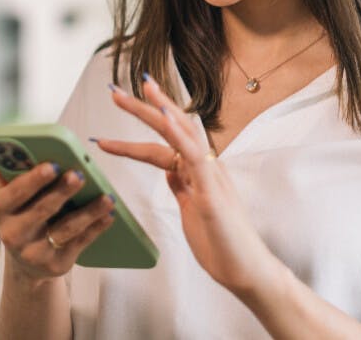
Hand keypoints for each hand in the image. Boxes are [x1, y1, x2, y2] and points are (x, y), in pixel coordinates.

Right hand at [0, 162, 115, 283]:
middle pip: (41, 210)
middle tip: (79, 175)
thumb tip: (9, 146)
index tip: (53, 165)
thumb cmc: (21, 213)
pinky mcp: (56, 264)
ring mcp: (33, 252)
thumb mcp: (10, 195)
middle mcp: (11, 233)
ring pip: (65, 228)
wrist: (25, 260)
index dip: (34, 180)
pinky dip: (96, 228)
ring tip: (107, 197)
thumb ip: (12, 172)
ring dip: (88, 212)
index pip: (15, 193)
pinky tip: (109, 215)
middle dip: (62, 191)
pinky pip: (80, 243)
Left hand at [97, 76, 278, 295]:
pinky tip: (165, 118)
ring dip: (160, 110)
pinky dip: (179, 134)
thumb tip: (169, 170)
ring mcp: (210, 176)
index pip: (164, 140)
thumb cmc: (221, 243)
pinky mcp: (212, 191)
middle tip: (115, 91)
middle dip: (143, 107)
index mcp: (197, 171)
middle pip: (171, 128)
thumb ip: (182, 187)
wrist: (246, 271)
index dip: (141, 125)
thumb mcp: (192, 210)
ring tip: (140, 89)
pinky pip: (194, 156)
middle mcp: (205, 166)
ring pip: (183, 133)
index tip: (119, 106)